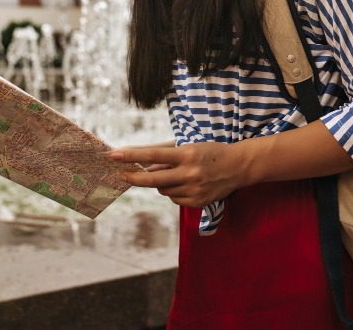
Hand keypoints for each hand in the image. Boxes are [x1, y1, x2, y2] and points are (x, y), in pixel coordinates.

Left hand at [107, 141, 247, 206]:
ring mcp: (194, 190)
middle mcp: (190, 173)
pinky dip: (174, 192)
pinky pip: (174, 199)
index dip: (131, 156)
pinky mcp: (197, 202)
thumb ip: (169, 159)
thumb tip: (145, 168)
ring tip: (177, 174)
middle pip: (153, 180)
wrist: (239, 166)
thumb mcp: (191, 148)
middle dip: (134, 178)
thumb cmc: (212, 153)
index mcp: (187, 155)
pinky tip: (187, 184)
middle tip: (122, 175)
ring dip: (162, 184)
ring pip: (163, 190)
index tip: (113, 155)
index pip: (153, 156)